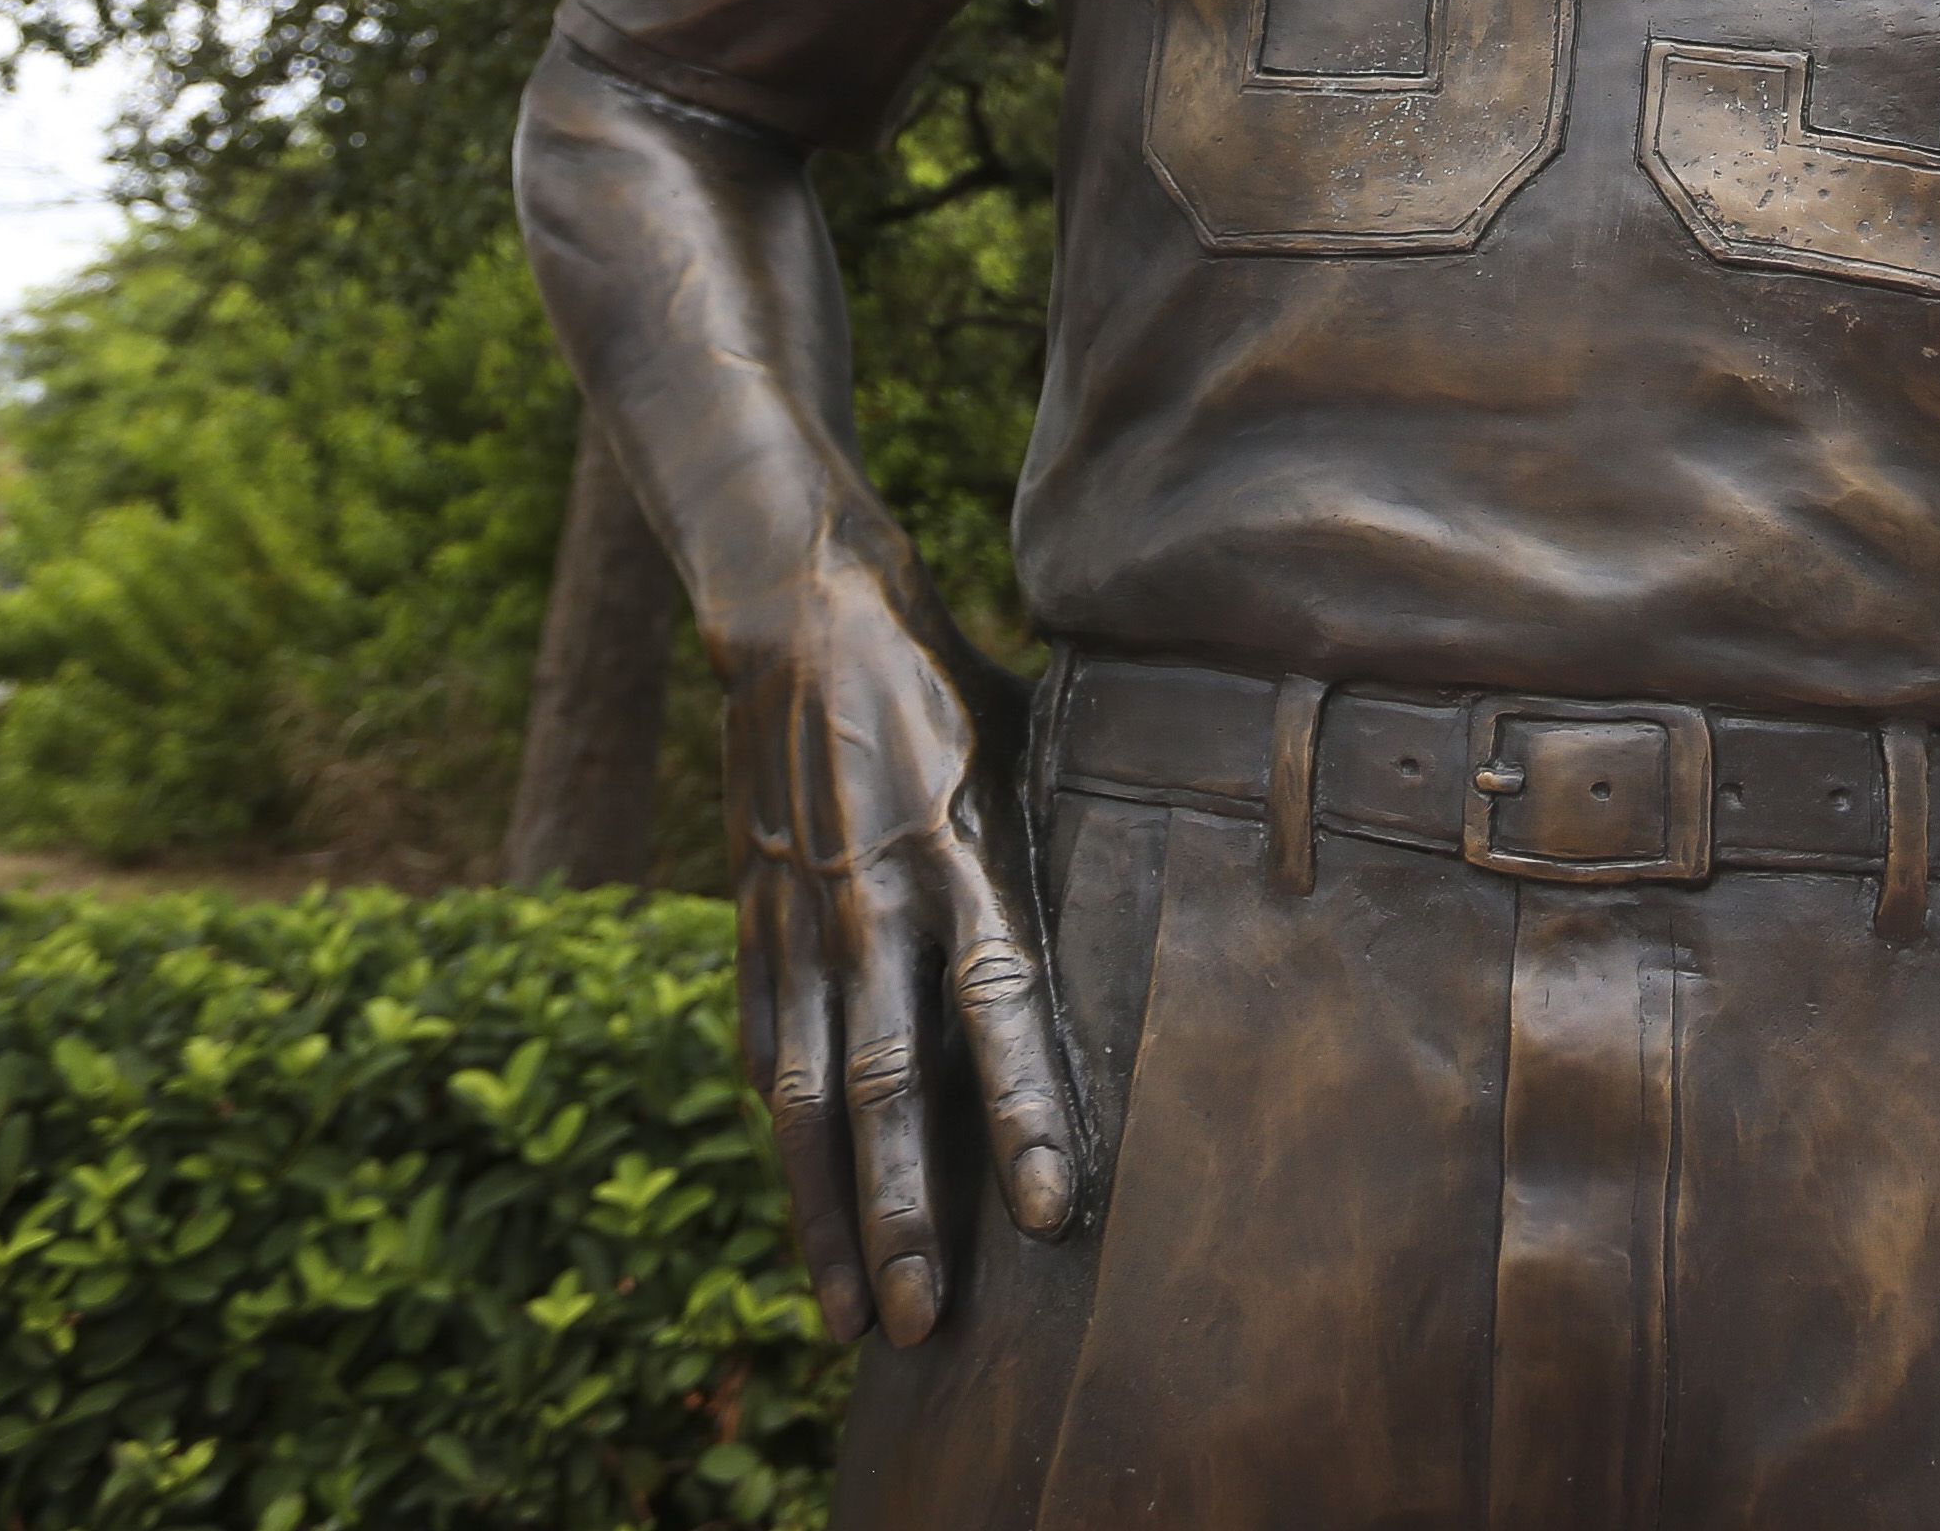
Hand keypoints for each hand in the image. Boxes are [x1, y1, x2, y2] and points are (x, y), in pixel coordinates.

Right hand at [724, 567, 1083, 1344]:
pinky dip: (786, 1136)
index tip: (1046, 1210)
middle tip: (928, 1325)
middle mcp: (876, 904)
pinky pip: (767, 1049)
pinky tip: (807, 1202)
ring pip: (807, 1098)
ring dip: (827, 1215)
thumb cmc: (954, 683)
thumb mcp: (1035, 742)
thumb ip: (1079, 828)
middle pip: (886, 1086)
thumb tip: (1185, 882)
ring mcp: (802, 921)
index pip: (998, 1005)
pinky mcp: (754, 921)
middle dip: (905, 1215)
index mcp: (964, 857)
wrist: (805, 614)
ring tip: (850, 1319)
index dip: (1022, 1109)